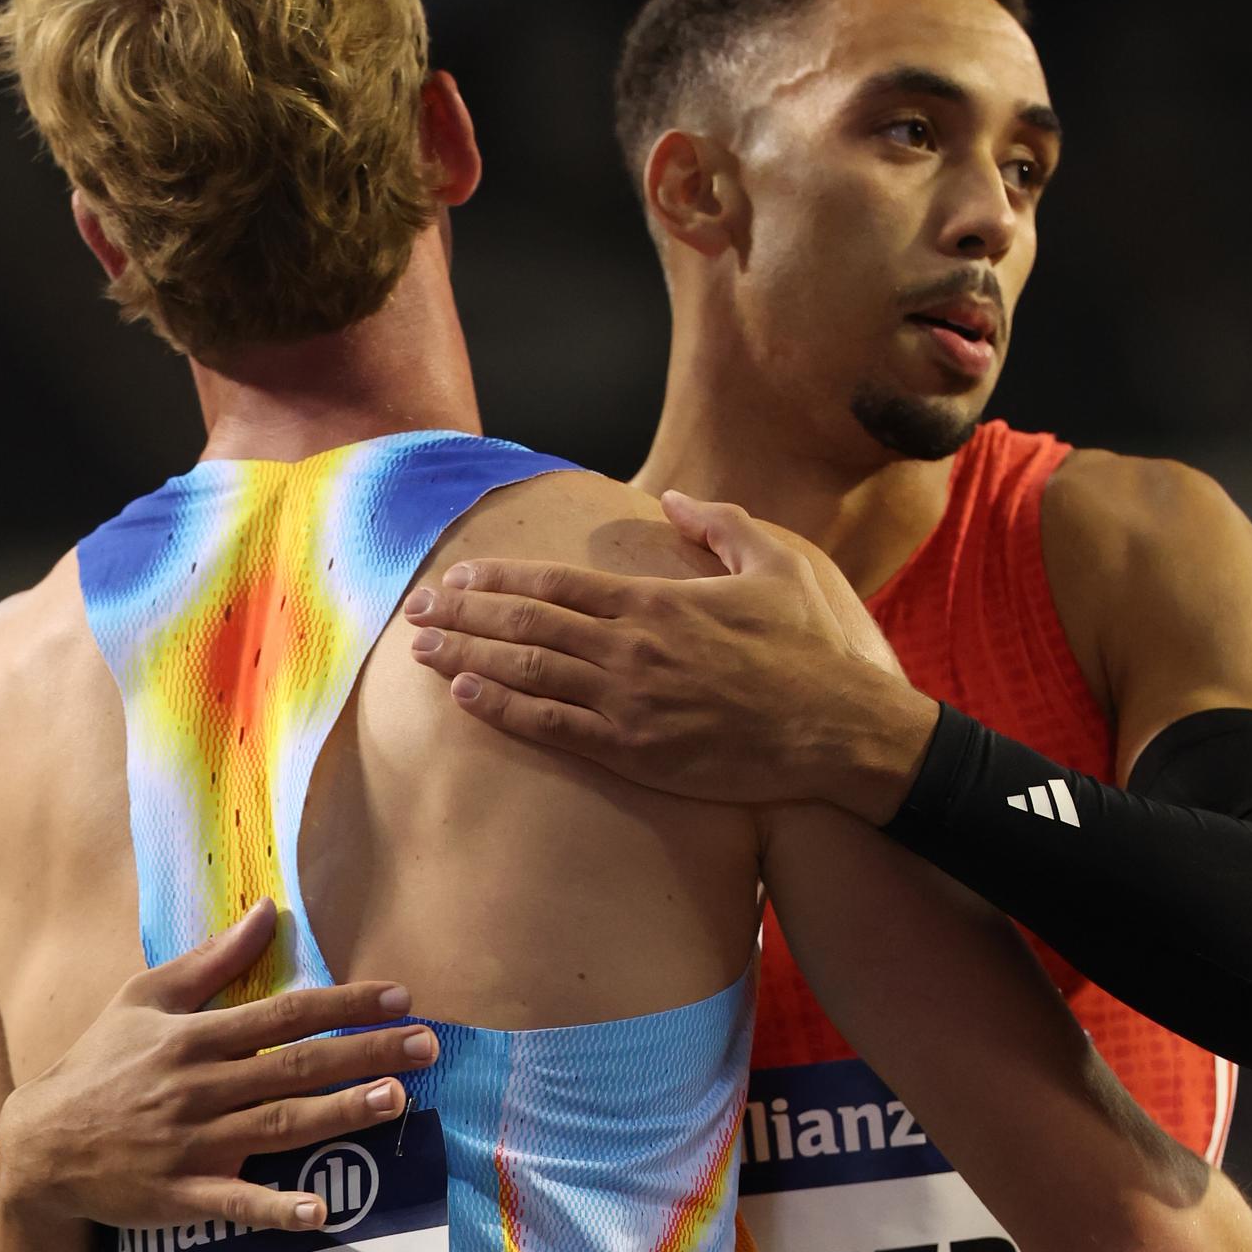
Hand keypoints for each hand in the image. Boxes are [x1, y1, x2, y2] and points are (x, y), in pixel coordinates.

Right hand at [0, 902, 437, 1234]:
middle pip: (294, 1067)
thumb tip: (267, 911)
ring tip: (396, 1100)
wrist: (39, 1146)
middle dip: (364, 1054)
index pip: (283, 1014)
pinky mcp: (181, 1194)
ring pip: (277, 1125)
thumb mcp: (143, 999)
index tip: (401, 998)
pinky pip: (236, 1202)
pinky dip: (276, 1206)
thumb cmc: (99, 1065)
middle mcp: (197, 1086)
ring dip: (339, 1114)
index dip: (344, 1005)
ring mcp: (191, 1143)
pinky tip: (321, 1211)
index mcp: (193, 1037)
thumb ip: (211, 962)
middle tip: (427, 1046)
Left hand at [402, 490, 938, 817]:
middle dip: (464, 615)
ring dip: (468, 658)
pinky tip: (465, 697)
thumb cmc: (810, 649)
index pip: (555, 582)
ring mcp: (627, 703)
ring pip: (527, 672)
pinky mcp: (635, 752)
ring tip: (422, 650)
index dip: (499, 579)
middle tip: (416, 609)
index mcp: (654, 601)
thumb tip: (675, 500)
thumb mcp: (776, 564)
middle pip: (526, 623)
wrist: (835, 730)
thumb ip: (720, 525)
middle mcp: (629, 648)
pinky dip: (503, 710)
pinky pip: (553, 728)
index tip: (459, 576)